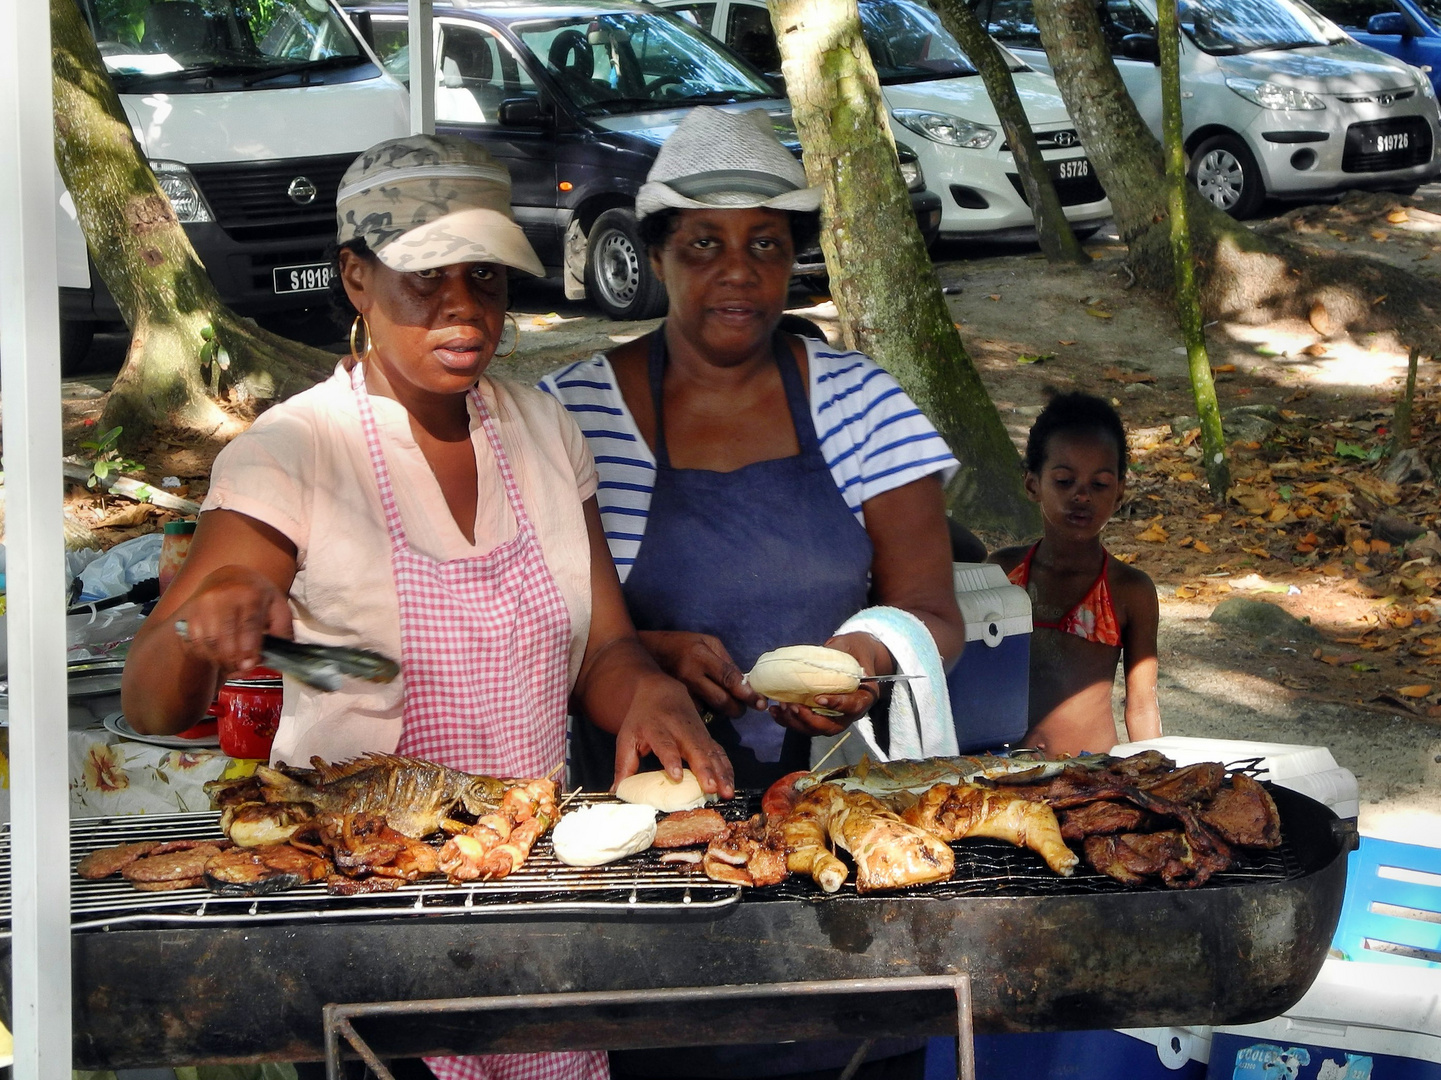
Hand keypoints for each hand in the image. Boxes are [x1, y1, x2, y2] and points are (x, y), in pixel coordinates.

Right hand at [171, 565, 292, 679]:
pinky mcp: (190, 613)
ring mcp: (203, 605)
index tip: (250, 666)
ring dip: (220, 661)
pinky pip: (195, 642)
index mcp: (250, 594)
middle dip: (233, 660)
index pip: (248, 624)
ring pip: (208, 642)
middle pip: (224, 637)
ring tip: (232, 667)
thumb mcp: (277, 606)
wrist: (227, 578)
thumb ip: (283, 628)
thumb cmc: (257, 596)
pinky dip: (206, 655)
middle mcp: (223, 597)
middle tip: (242, 671)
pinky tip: (218, 656)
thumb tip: (280, 652)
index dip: (248, 649)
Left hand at [613, 673, 734, 799]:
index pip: (665, 745)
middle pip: (695, 749)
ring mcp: (698, 733)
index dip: (672, 760)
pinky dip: (727, 770)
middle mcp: (681, 730)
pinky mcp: (708, 738)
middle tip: (711, 788)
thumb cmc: (641, 718)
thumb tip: (616, 791)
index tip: (677, 776)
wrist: (661, 691)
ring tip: (726, 792)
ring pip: (712, 753)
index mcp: (657, 729)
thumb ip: (623, 765)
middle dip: (705, 769)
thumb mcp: (627, 738)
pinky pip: (720, 754)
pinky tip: (730, 785)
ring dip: (721, 773)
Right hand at [638, 630, 765, 718]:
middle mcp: (690, 674)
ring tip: (719, 698)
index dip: (747, 693)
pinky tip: (702, 700)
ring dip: (721, 710)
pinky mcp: (674, 701)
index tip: (760, 702)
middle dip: (738, 709)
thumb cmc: (682, 644)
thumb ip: (726, 662)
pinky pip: (698, 712)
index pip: (729, 678)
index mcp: (701, 656)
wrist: (648, 651)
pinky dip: (706, 709)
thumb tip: (745, 683)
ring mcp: (681, 690)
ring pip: (711, 710)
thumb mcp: (707, 642)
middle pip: (722, 702)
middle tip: (742, 707)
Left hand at [768, 632, 892, 736]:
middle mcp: (850, 712)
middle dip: (810, 720)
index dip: (837, 705)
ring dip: (796, 722)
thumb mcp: (851, 647)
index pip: (853, 707)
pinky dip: (789, 720)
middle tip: (793, 706)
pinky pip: (805, 724)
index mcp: (864, 696)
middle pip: (832, 726)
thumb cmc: (854, 649)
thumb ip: (841, 654)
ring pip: (816, 729)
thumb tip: (825, 655)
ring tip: (781, 707)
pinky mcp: (820, 715)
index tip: (819, 699)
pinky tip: (776, 711)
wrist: (854, 654)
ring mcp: (835, 716)